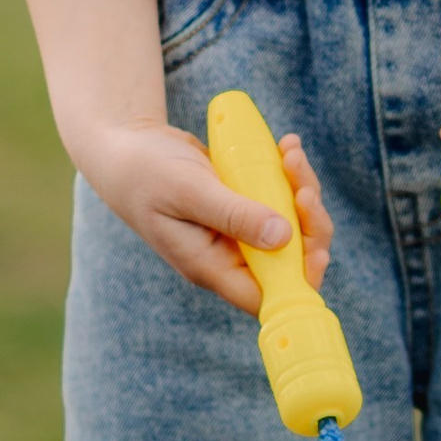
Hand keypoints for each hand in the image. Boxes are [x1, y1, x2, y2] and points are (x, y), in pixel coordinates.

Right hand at [73, 118, 332, 312]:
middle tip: (302, 187)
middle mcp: (228, 255)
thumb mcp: (189, 191)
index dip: (300, 279)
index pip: (268, 295)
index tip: (315, 246)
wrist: (126, 146)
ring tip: (290, 153)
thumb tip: (283, 238)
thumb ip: (233, 215)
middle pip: (290, 260)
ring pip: (292, 225)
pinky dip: (290, 175)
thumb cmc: (145, 172)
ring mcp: (237, 230)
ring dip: (301, 190)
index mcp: (212, 267)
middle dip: (308, 225)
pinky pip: (280, 198)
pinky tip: (286, 147)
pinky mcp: (243, 204)